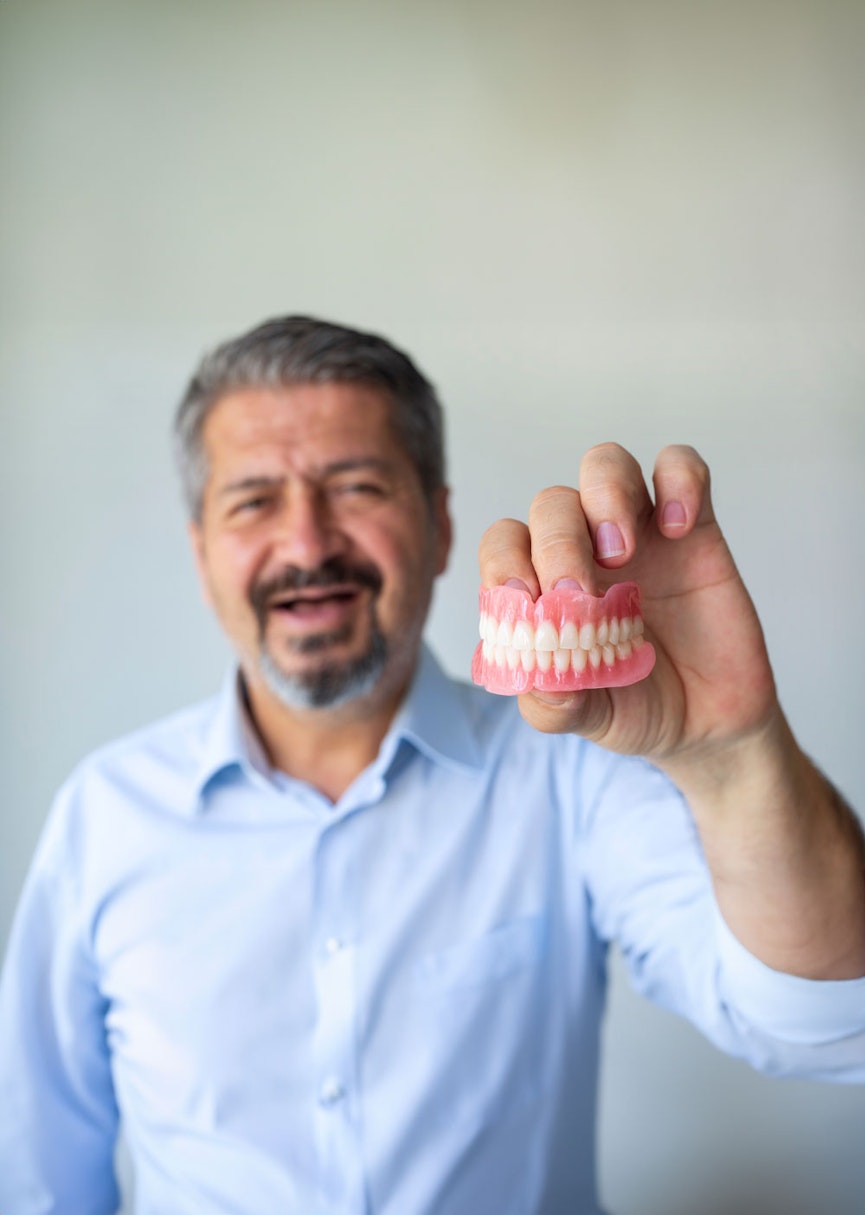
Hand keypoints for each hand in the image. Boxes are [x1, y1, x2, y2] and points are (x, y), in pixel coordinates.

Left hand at [478, 443, 776, 767]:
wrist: (710, 722)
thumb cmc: (635, 707)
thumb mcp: (587, 718)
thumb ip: (554, 704)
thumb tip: (533, 679)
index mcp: (543, 586)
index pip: (504, 543)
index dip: (506, 561)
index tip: (529, 599)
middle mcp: (583, 549)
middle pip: (552, 504)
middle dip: (558, 542)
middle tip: (581, 591)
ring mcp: (638, 530)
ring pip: (605, 465)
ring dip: (605, 494)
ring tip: (623, 551)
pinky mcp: (692, 524)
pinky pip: (680, 465)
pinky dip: (678, 480)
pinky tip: (679, 527)